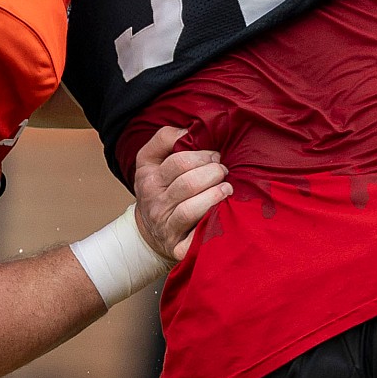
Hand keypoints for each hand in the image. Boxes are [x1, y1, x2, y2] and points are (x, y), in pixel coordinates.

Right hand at [130, 126, 230, 260]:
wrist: (150, 231)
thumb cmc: (160, 189)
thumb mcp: (151, 161)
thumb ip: (164, 139)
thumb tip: (186, 130)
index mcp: (148, 178)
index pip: (178, 161)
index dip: (203, 156)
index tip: (215, 157)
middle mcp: (155, 204)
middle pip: (187, 184)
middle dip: (213, 174)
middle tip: (223, 172)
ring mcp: (165, 226)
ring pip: (190, 209)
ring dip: (215, 196)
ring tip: (227, 189)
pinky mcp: (178, 247)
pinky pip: (196, 236)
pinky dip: (211, 224)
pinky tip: (222, 214)